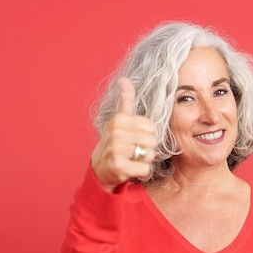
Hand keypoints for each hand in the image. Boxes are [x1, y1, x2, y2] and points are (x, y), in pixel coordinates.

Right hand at [91, 77, 157, 192]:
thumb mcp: (119, 120)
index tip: (135, 138)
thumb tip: (125, 79)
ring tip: (132, 159)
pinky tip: (131, 169)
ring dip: (144, 161)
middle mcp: (116, 133)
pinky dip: (142, 173)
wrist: (100, 168)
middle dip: (147, 149)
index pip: (151, 127)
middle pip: (153, 141)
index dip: (147, 135)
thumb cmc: (114, 143)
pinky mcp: (119, 166)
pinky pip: (145, 169)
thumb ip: (125, 101)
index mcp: (119, 120)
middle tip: (134, 151)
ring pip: (150, 155)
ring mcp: (116, 150)